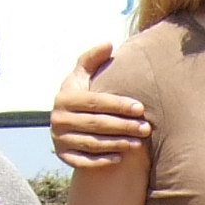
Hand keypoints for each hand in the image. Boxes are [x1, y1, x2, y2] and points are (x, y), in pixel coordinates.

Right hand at [50, 42, 150, 167]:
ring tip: (138, 143)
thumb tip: (108, 43)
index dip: (118, 105)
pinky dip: (102, 160)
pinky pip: (84, 161)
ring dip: (117, 143)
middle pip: (96, 124)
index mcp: (65, 98)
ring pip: (92, 143)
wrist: (63, 120)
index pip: (95, 102)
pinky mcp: (63, 156)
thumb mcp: (82, 75)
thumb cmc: (80, 94)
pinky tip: (121, 158)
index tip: (140, 108)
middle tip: (146, 128)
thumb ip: (92, 59)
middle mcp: (58, 119)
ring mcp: (59, 139)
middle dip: (123, 126)